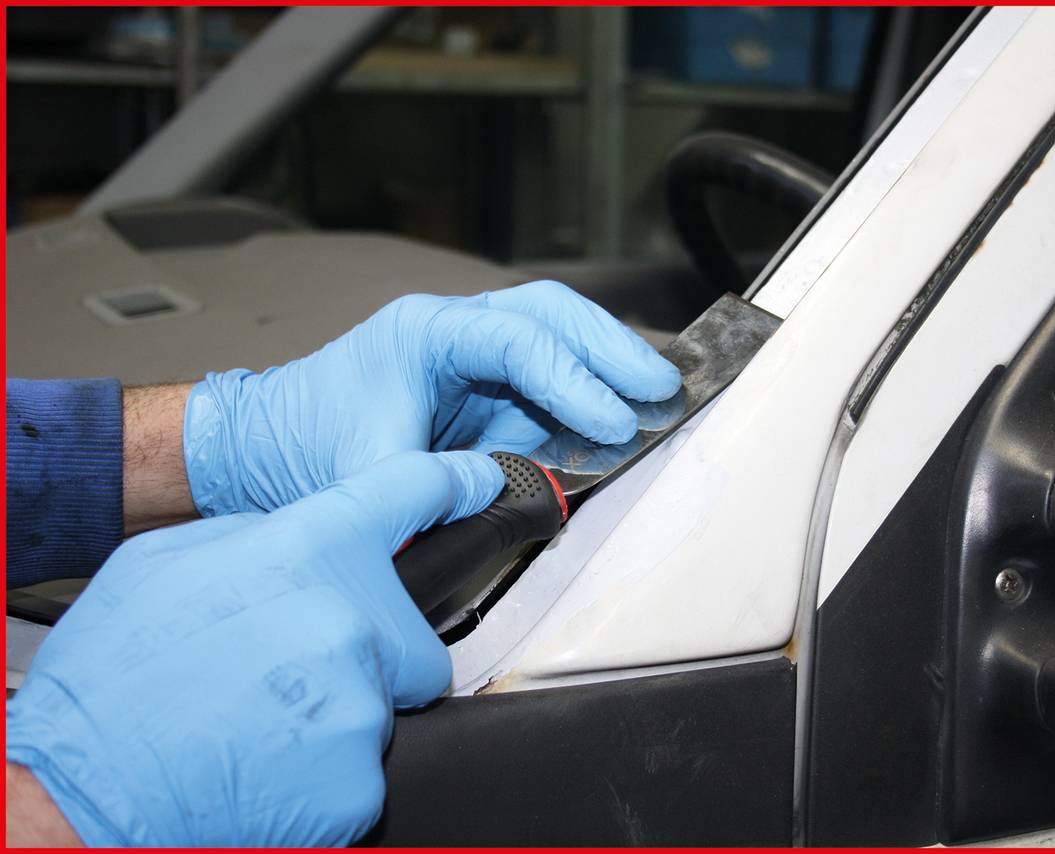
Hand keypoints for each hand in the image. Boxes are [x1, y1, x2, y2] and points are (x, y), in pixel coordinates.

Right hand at [5, 450, 501, 845]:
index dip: (452, 482)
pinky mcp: (361, 781)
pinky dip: (327, 775)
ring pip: (383, 704)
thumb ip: (255, 541)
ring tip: (263, 724)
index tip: (482, 482)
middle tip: (295, 674)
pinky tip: (270, 767)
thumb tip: (297, 542)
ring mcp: (360, 703)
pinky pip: (365, 769)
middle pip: (411, 633)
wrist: (78, 792)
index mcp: (305, 550)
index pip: (409, 491)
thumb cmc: (111, 681)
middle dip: (372, 654)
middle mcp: (348, 618)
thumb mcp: (166, 565)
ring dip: (340, 716)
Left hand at [183, 280, 680, 515]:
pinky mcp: (482, 384)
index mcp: (424, 333)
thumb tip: (525, 499)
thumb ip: (445, 486)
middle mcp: (454, 328)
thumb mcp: (369, 475)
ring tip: (660, 390)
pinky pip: (546, 373)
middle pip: (550, 313)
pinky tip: (624, 407)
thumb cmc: (305, 449)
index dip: (571, 379)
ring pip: (557, 331)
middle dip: (611, 348)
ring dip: (610, 358)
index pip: (517, 338)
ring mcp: (471, 352)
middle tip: (663, 385)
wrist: (265, 449)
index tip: (612, 422)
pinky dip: (588, 387)